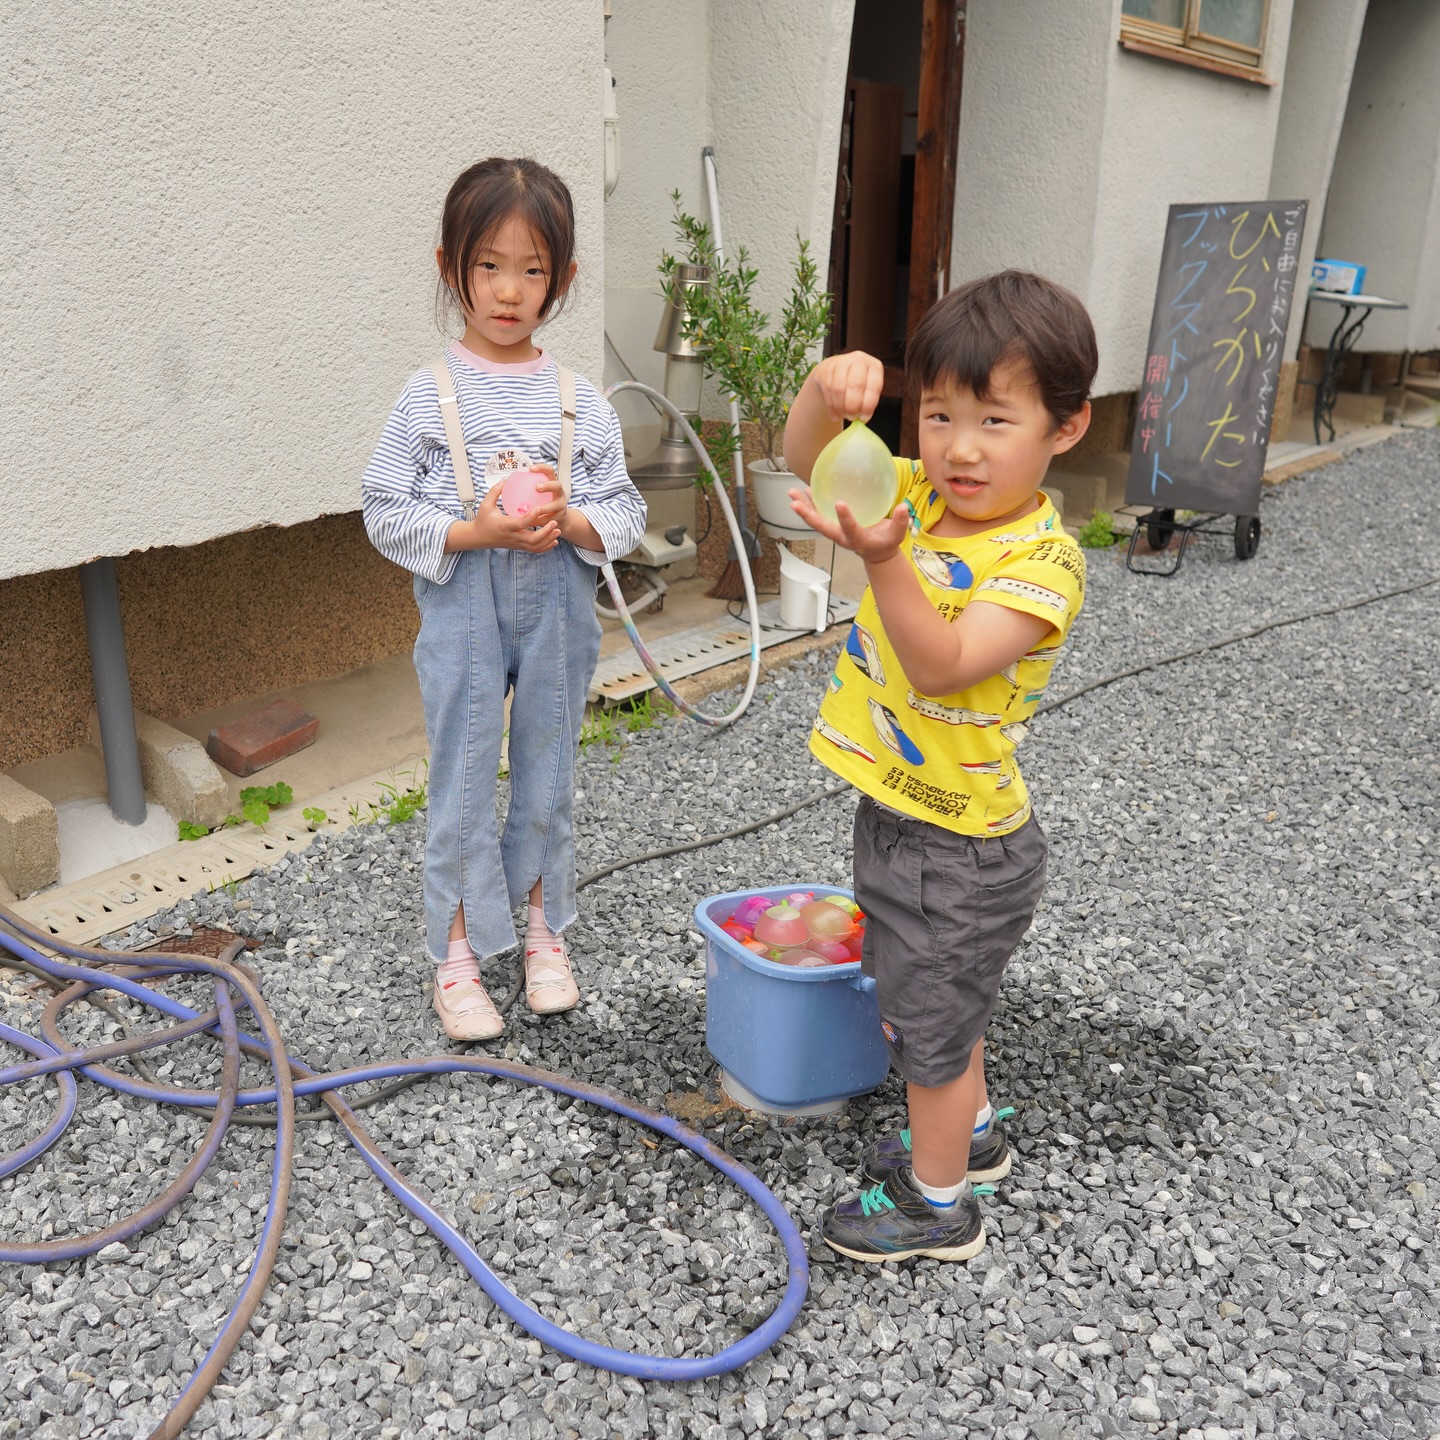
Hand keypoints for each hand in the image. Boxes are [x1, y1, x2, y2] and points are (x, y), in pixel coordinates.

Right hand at [464, 480, 560, 552]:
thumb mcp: (485, 504)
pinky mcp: (519, 547)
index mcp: (504, 525)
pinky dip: (545, 547)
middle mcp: (512, 536)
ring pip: (535, 546)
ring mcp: (516, 543)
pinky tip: (554, 540)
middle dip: (546, 532)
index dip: (531, 517)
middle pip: (532, 539)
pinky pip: (534, 550)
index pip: (520, 523)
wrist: (478, 537)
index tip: (539, 508)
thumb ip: (495, 491)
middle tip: (554, 521)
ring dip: (548, 539)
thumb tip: (506, 479)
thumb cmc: (482, 520)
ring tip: (558, 530)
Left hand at [524, 464, 567, 531]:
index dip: (542, 468)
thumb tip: (505, 481)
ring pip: (554, 506)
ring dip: (544, 508)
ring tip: (533, 510)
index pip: (549, 471)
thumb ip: (527, 487)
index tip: (530, 468)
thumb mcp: (538, 494)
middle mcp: (559, 493)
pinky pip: (549, 519)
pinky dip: (540, 521)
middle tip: (537, 488)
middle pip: (557, 486)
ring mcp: (561, 505)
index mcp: (552, 484)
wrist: (559, 519)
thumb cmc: (543, 503)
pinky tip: (531, 523)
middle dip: (548, 486)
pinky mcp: (560, 517)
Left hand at [788, 487, 908, 564]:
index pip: (850, 529)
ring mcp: (835, 531)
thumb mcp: (896, 536)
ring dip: (803, 507)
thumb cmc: (886, 542)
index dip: (845, 518)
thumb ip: (900, 523)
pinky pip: (819, 514)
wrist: (876, 552)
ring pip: (816, 519)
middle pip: (822, 526)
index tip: (839, 503)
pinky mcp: (833, 525)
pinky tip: (803, 490)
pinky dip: (810, 503)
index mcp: (857, 539)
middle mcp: (841, 536)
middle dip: (808, 515)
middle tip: (794, 503)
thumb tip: (903, 507)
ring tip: (790, 493)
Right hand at [805, 352, 883, 424]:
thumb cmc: (855, 384)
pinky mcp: (826, 368)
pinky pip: (828, 390)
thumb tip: (862, 419)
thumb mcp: (866, 390)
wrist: (834, 372)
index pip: (874, 386)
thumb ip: (866, 403)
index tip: (864, 419)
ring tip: (843, 416)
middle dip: (853, 407)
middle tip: (852, 418)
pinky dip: (831, 407)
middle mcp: (858, 359)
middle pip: (855, 386)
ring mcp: (841, 361)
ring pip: (839, 389)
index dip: (868, 405)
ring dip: (841, 407)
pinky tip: (835, 415)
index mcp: (874, 366)